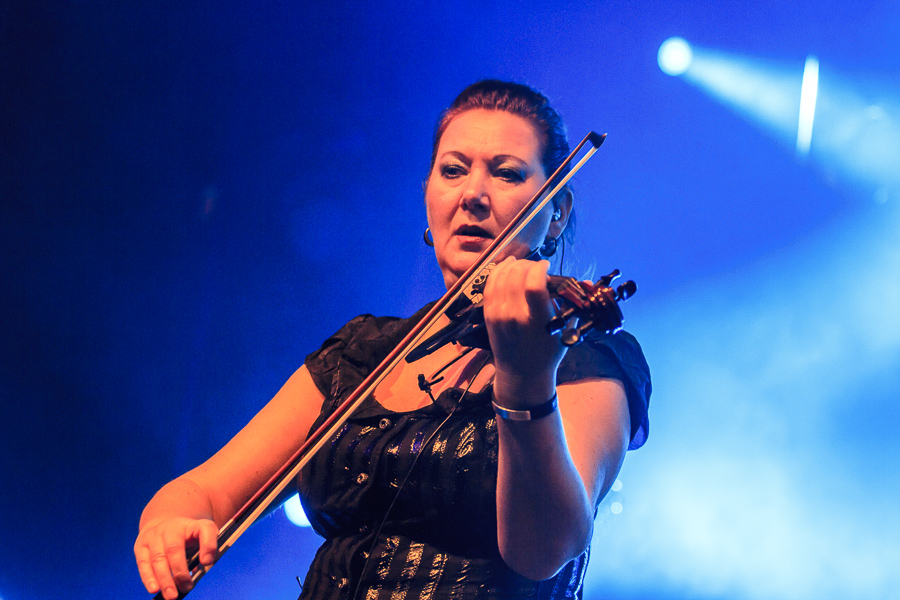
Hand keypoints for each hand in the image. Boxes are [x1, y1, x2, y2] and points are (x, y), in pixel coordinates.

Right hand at [134, 517, 217, 598]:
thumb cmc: (187, 536)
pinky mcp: (141, 545)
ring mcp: (154, 535)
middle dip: (180, 571)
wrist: (165, 525)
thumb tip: (205, 566)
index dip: (208, 545)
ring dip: (164, 579)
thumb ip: (207, 550)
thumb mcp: (201, 538)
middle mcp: (172, 527)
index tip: (207, 562)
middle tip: (187, 588)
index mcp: (193, 524)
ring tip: (172, 595)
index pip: (205, 529)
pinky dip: (149, 578)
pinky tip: (154, 589)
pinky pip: (143, 563)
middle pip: (175, 548)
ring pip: (157, 558)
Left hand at [482, 257, 565, 405]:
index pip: (534, 285)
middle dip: (529, 264)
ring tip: (524, 265)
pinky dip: (498, 270)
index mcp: (537, 321)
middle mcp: (515, 316)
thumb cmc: (548, 352)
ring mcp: (498, 314)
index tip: (547, 266)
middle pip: (517, 275)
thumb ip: (573, 305)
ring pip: (502, 276)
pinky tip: (508, 265)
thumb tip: (588, 283)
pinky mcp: (488, 314)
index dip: (540, 268)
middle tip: (537, 267)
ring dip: (514, 265)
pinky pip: (490, 284)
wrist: (521, 373)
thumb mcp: (565, 332)